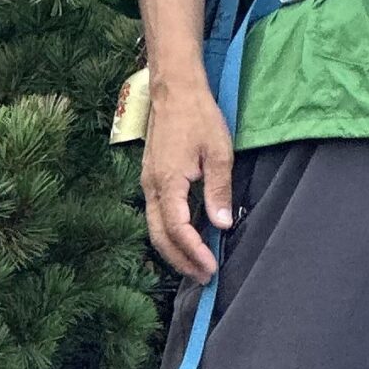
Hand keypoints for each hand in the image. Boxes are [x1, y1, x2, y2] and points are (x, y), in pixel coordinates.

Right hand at [141, 72, 235, 280]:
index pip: (177, 230)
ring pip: (155, 227)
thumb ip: (219, 190)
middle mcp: (151, 187)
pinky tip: (188, 238)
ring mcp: (148, 183)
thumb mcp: (218, 152)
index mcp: (167, 183)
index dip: (193, 252)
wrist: (174, 90)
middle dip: (181, 260)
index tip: (210, 268)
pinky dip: (170, 233)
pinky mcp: (152, 178)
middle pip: (159, 236)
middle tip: (204, 277)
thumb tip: (220, 224)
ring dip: (174, 250)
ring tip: (197, 265)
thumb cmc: (199, 117)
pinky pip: (157, 214)